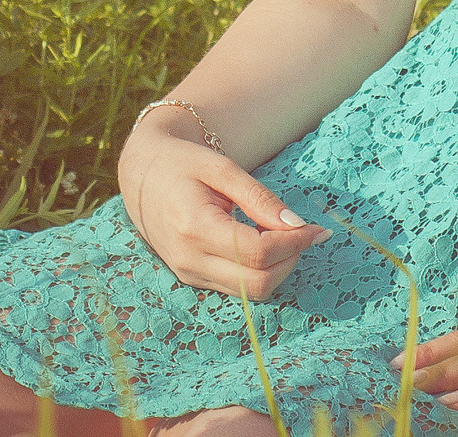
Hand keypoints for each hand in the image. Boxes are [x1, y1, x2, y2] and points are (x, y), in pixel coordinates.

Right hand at [118, 118, 328, 298]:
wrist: (141, 175)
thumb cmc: (183, 164)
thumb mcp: (222, 168)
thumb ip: (259, 198)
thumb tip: (297, 225)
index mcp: (195, 228)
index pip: (257, 253)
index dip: (294, 243)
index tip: (315, 227)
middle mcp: (189, 260)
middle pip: (257, 282)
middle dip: (290, 260)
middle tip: (304, 232)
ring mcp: (188, 274)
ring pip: (249, 293)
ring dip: (277, 269)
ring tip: (286, 237)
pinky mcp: (191, 278)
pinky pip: (236, 288)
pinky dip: (258, 272)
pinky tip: (265, 246)